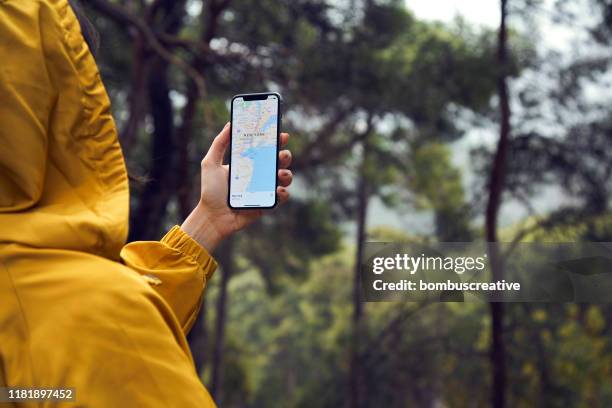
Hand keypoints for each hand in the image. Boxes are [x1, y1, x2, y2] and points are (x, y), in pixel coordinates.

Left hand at [181, 122, 292, 252]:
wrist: (213, 216)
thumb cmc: (211, 191)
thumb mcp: (210, 163)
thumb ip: (219, 143)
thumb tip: (230, 124)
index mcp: (249, 163)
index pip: (266, 148)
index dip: (276, 140)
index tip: (281, 135)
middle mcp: (260, 174)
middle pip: (280, 161)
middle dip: (285, 155)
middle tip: (281, 154)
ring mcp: (265, 189)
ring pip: (285, 178)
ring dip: (287, 173)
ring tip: (279, 174)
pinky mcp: (268, 203)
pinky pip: (282, 197)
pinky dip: (284, 193)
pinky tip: (277, 190)